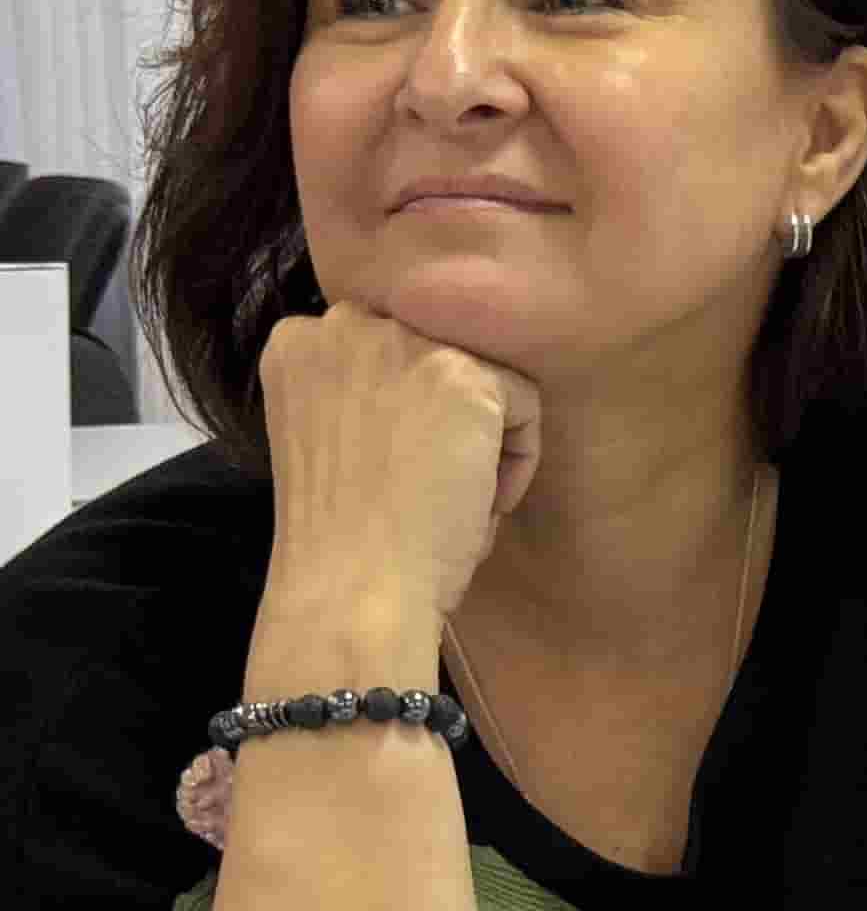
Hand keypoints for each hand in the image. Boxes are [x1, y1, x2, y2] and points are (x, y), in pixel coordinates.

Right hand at [255, 304, 543, 628]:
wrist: (351, 585)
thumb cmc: (339, 535)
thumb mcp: (328, 435)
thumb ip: (362, 392)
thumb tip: (429, 387)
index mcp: (298, 343)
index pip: (388, 349)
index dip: (408, 410)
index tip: (401, 464)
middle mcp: (345, 325)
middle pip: (438, 353)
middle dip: (448, 416)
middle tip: (433, 483)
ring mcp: (405, 343)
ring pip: (485, 378)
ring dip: (484, 439)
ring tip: (457, 498)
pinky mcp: (466, 375)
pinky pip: (525, 403)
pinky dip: (518, 460)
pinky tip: (480, 503)